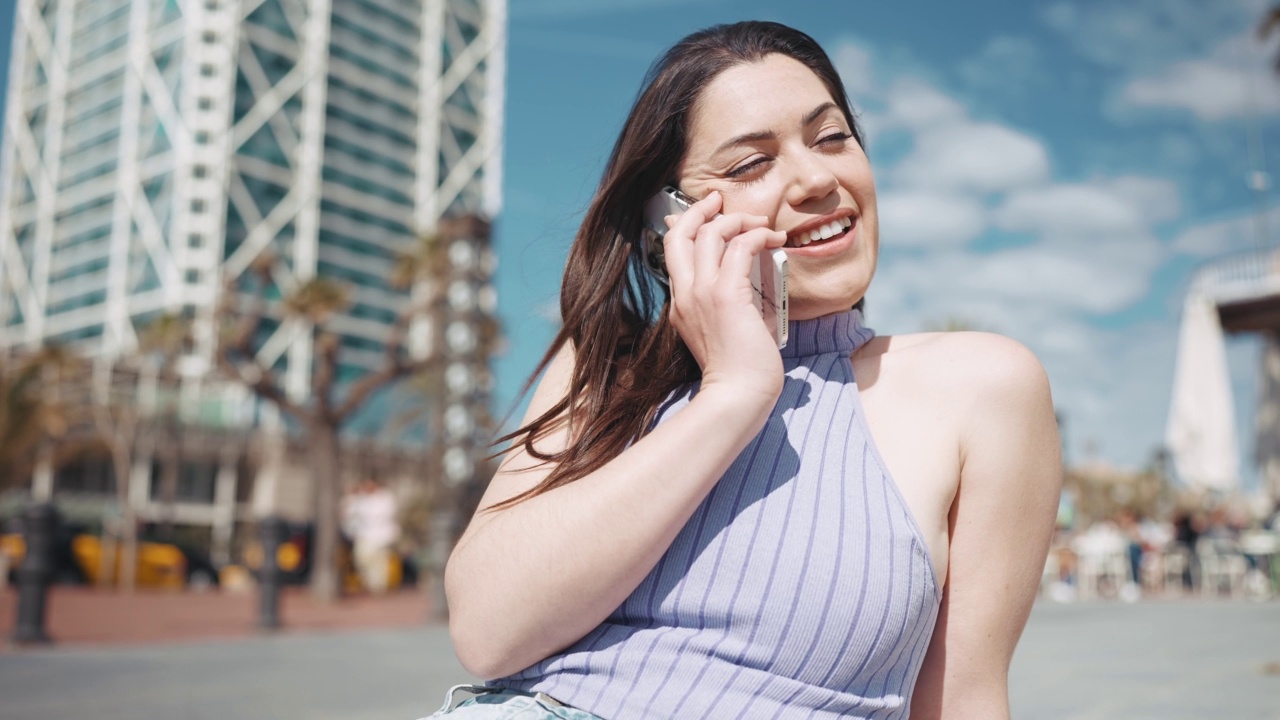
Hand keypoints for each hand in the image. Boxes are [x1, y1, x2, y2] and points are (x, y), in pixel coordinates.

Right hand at [661, 191, 787, 403]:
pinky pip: (738, 247)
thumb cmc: (738, 376)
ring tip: (761, 225)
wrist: (736, 397)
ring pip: (710, 233)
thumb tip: (747, 295)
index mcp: (681, 306)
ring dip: (738, 220)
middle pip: (681, 234)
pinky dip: (757, 235)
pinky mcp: (726, 295)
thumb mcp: (724, 336)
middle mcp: (685, 295)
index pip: (674, 253)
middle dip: (701, 210)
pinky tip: (773, 239)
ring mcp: (702, 293)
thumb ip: (728, 312)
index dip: (686, 227)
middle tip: (721, 200)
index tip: (706, 215)